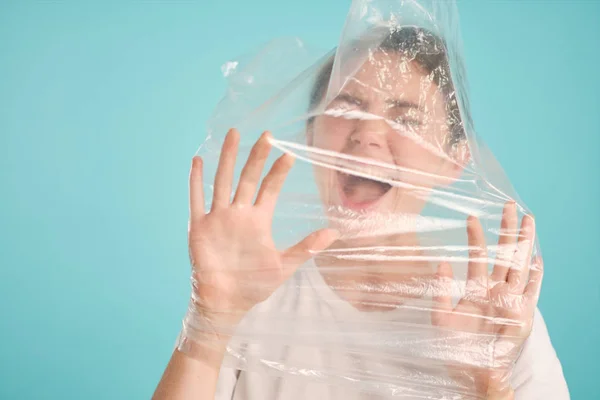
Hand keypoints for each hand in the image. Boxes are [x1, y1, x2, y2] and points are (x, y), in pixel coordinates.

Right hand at [186, 129, 337, 338]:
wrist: (226, 303)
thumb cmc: (254, 286)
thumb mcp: (284, 265)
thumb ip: (307, 247)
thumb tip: (334, 233)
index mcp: (258, 220)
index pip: (269, 189)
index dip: (278, 172)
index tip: (289, 154)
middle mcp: (238, 214)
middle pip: (247, 178)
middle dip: (257, 157)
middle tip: (267, 135)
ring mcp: (218, 218)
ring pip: (223, 181)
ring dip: (227, 158)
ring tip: (234, 134)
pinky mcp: (200, 228)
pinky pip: (197, 200)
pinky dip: (196, 182)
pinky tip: (197, 161)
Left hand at [431, 202, 541, 397]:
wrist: (472, 371)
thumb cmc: (454, 345)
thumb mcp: (440, 315)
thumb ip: (441, 288)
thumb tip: (442, 261)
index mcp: (476, 288)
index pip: (478, 256)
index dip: (475, 236)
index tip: (472, 216)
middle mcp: (495, 289)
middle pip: (504, 253)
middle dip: (507, 229)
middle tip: (510, 205)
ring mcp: (510, 299)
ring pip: (520, 264)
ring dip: (525, 243)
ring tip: (528, 221)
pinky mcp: (522, 313)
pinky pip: (532, 291)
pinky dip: (535, 275)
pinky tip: (538, 257)